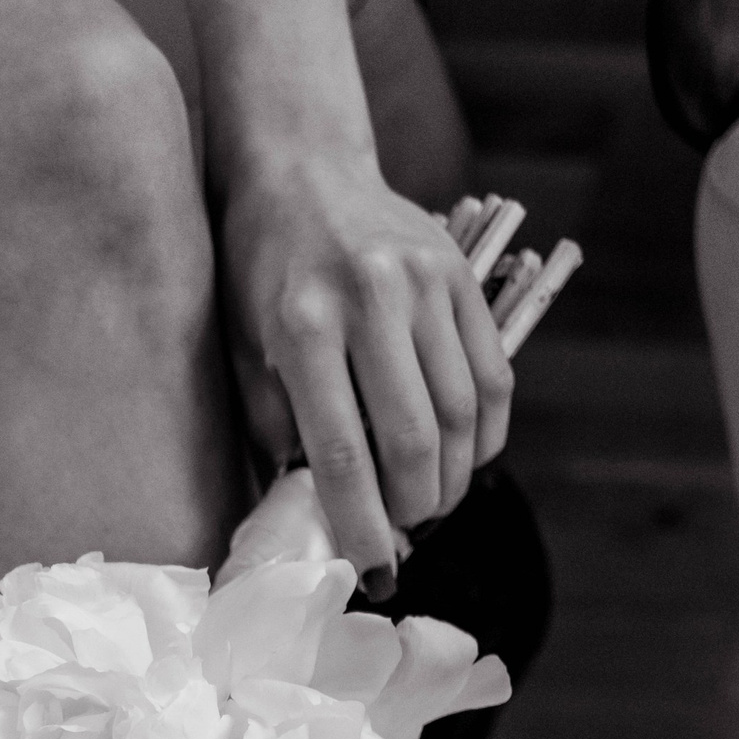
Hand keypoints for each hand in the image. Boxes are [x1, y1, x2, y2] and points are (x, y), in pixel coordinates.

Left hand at [218, 151, 514, 588]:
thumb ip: (278, 429)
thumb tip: (317, 513)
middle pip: (415, 439)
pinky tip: (464, 460)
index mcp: (304, 326)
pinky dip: (485, 434)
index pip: (342, 453)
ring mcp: (427, 282)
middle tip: (404, 536)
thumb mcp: (246, 351)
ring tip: (432, 506)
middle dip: (414, 508)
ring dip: (454, 479)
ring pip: (463, 414)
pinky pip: (492, 376)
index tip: (372, 571)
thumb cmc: (260, 271)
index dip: (362, 524)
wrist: (302, 168)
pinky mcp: (463, 275)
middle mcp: (373, 299)